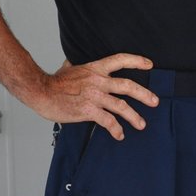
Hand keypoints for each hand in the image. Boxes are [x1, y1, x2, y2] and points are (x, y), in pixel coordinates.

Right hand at [23, 53, 159, 139]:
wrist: (41, 92)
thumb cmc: (54, 83)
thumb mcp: (69, 68)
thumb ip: (77, 66)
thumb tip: (74, 62)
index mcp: (95, 68)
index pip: (120, 60)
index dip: (137, 61)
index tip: (150, 65)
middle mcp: (98, 81)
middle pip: (128, 86)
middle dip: (144, 94)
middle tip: (155, 101)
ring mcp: (94, 96)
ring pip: (121, 106)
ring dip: (134, 117)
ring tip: (142, 124)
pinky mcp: (89, 111)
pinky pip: (108, 121)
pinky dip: (116, 129)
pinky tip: (120, 135)